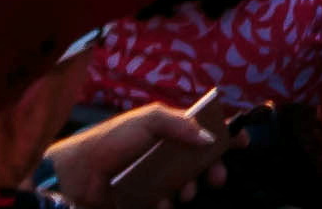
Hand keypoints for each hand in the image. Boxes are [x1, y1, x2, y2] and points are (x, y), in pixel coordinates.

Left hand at [44, 100, 222, 207]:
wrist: (80, 174)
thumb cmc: (112, 140)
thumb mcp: (147, 121)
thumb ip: (179, 124)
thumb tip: (208, 137)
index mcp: (169, 130)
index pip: (204, 128)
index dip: (224, 134)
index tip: (242, 142)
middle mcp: (166, 153)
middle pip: (202, 160)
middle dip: (214, 169)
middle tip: (217, 178)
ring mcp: (158, 177)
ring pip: (188, 184)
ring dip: (191, 189)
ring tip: (183, 192)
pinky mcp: (148, 198)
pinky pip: (168, 203)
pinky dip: (168, 204)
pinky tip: (161, 203)